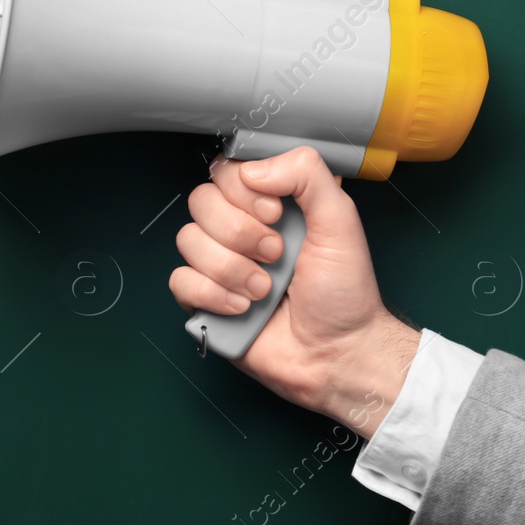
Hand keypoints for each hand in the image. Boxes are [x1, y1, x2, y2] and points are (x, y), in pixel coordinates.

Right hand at [168, 146, 419, 438]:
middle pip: (200, 201)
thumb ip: (307, 175)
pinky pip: (180, 280)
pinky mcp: (204, 300)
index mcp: (269, 205)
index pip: (226, 172)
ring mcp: (219, 265)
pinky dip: (213, 295)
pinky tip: (243, 308)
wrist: (337, 355)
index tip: (275, 214)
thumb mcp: (340, 222)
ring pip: (188, 240)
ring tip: (264, 289)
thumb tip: (254, 169)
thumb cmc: (344, 295)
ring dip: (231, 268)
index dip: (242, 190)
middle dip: (239, 233)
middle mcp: (240, 231)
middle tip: (275, 254)